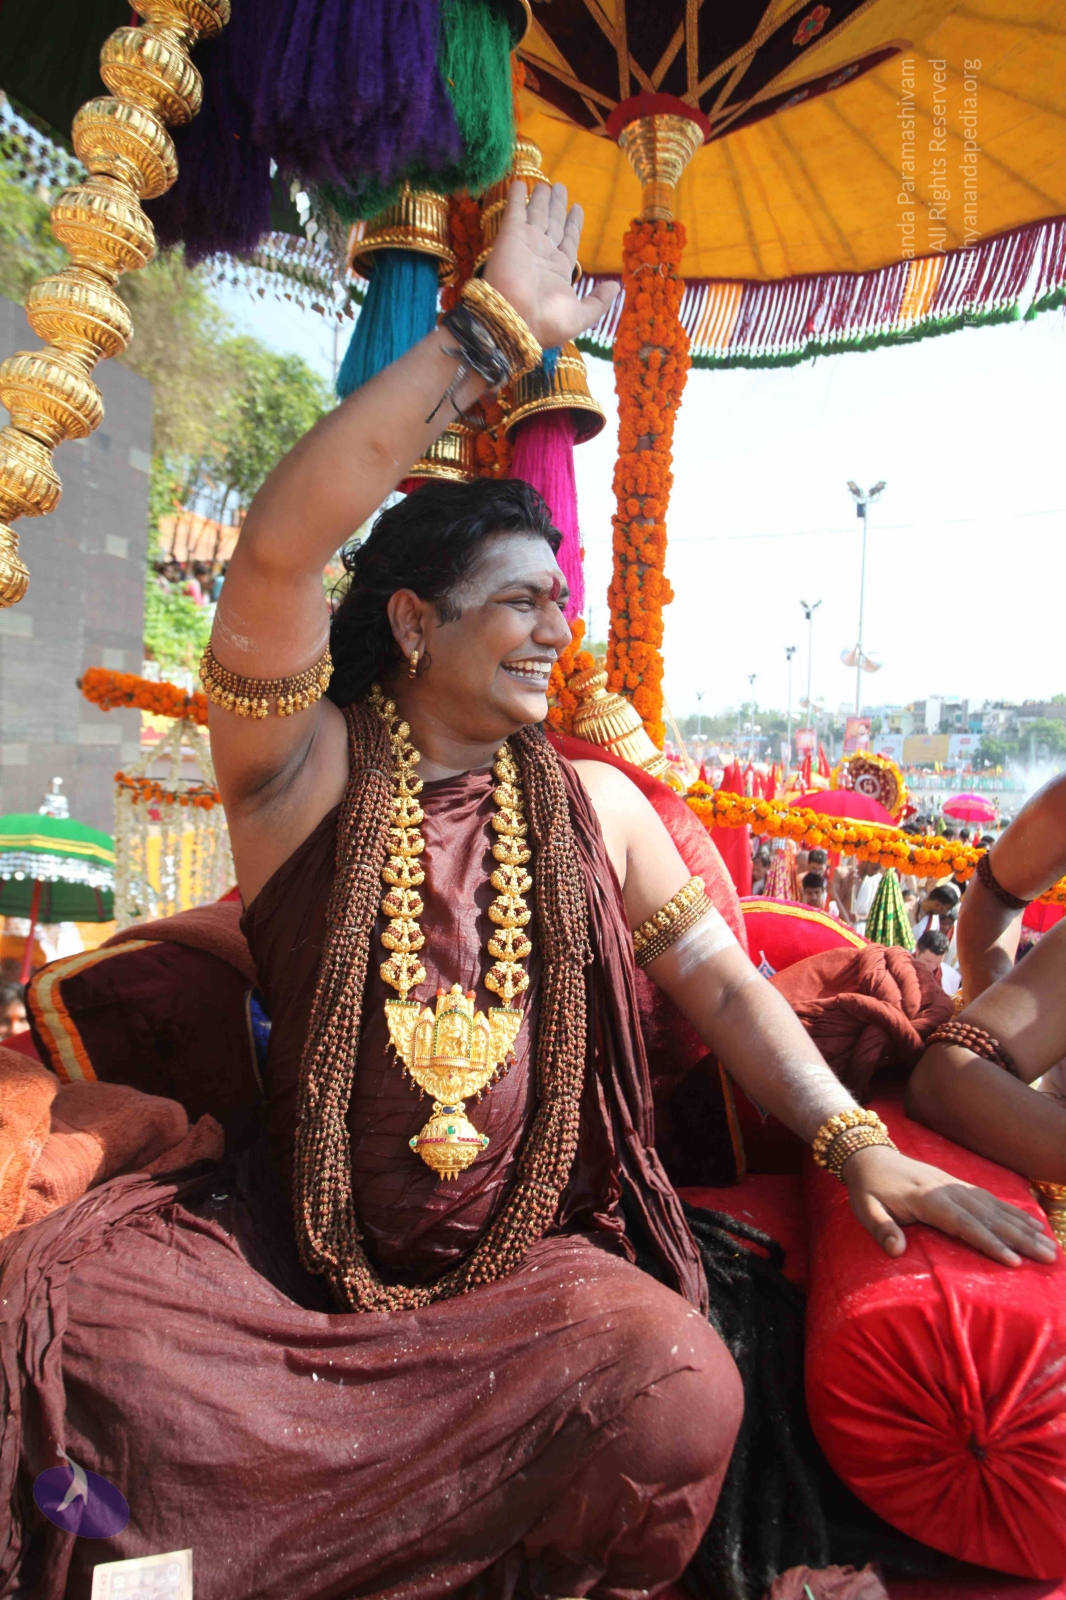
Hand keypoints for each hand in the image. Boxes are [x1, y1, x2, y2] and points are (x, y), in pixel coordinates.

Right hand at [482, 181, 617, 349]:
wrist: (515, 322)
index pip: (568, 240)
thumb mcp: (581, 315)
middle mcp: (543, 254)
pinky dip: (517, 196)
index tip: (576, 208)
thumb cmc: (547, 322)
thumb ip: (598, 301)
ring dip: (541, 198)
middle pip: (553, 223)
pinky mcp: (510, 235)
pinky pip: (515, 210)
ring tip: (547, 184)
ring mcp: (526, 243)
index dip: (572, 224)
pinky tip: (520, 183)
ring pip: (536, 214)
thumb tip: (617, 286)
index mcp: (559, 271)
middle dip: (557, 206)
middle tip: (561, 188)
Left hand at [843, 1144, 1057, 1266]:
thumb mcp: (864, 1209)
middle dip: (1020, 1238)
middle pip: (988, 1216)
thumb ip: (881, 1228)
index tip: (1013, 1261)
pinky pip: (991, 1199)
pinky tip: (1033, 1225)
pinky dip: (1014, 1212)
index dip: (989, 1242)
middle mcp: (947, 1190)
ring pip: (995, 1207)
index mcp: (926, 1199)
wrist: (870, 1156)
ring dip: (1023, 1227)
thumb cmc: (868, 1189)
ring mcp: (955, 1186)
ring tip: (1050, 1245)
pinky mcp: (958, 1185)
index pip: (963, 1224)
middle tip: (1048, 1257)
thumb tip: (895, 1250)